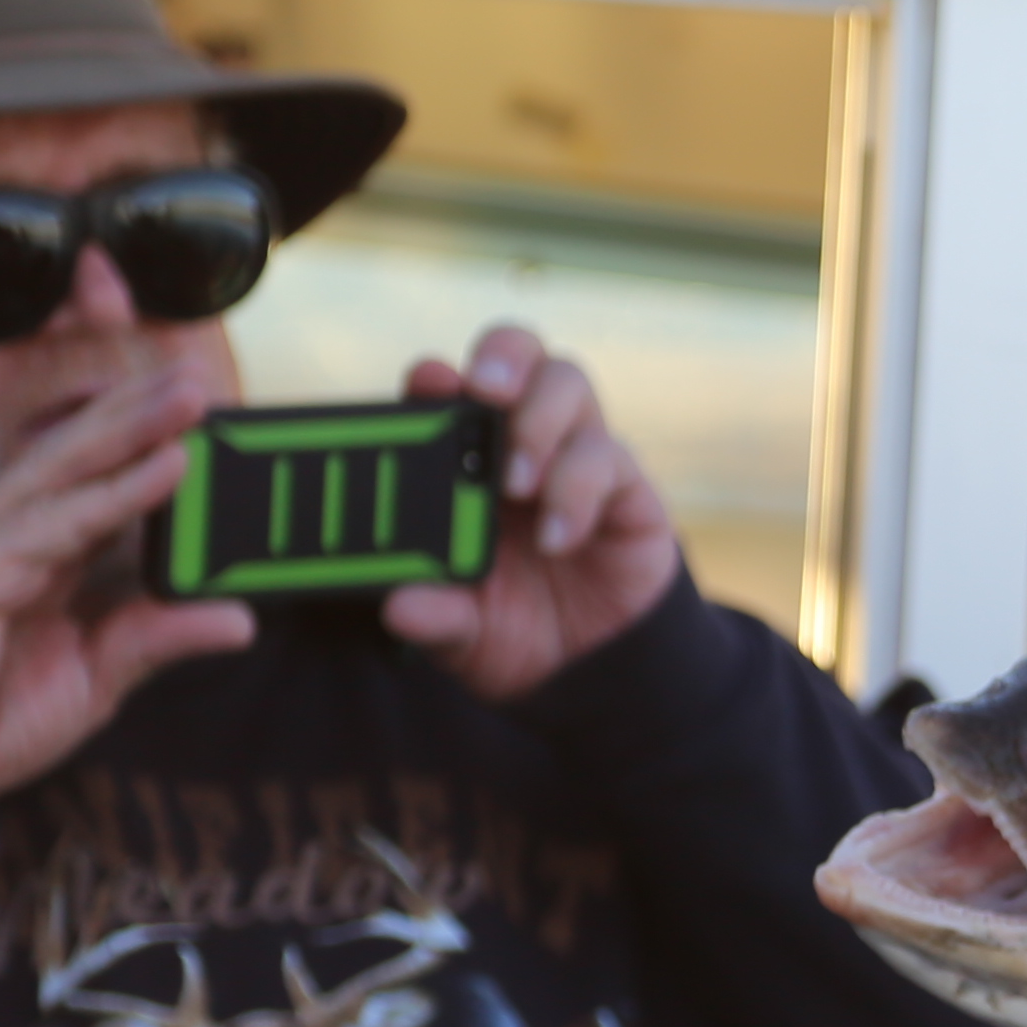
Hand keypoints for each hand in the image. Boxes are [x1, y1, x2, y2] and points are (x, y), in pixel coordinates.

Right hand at [0, 361, 255, 805]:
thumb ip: (157, 638)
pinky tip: (164, 467)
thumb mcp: (97, 680)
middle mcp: (1, 535)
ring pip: (65, 469)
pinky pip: (56, 521)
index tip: (204, 422)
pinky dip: (115, 493)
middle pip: (77, 457)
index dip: (142, 446)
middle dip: (136, 413)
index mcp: (31, 555)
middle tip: (198, 380)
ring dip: (130, 429)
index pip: (93, 485)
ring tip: (187, 398)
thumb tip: (239, 620)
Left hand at [382, 324, 682, 698]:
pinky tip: (557, 539)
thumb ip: (435, 618)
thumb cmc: (515, 631)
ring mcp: (576, 458)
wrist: (591, 673)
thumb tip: (400, 607)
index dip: (435, 378)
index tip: (426, 386)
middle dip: (500, 358)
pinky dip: (576, 491)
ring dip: (538, 422)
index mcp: (466, 463)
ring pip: (568, 382)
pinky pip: (610, 458)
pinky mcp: (627, 488)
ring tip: (515, 486)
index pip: (449, 391)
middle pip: (517, 353)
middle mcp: (521, 443)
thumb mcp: (461, 634)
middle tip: (484, 393)